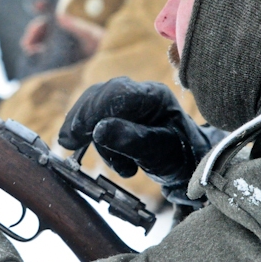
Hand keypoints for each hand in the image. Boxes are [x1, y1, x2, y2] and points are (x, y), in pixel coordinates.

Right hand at [58, 77, 209, 204]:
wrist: (191, 166)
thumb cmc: (180, 158)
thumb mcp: (157, 153)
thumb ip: (129, 140)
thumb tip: (98, 130)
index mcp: (154, 96)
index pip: (115, 93)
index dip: (90, 112)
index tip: (74, 136)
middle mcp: (141, 93)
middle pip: (100, 96)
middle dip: (83, 121)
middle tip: (69, 144)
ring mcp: (132, 103)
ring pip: (97, 110)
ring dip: (98, 140)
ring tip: (121, 167)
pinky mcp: (123, 115)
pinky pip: (100, 121)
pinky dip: (100, 143)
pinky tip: (118, 163)